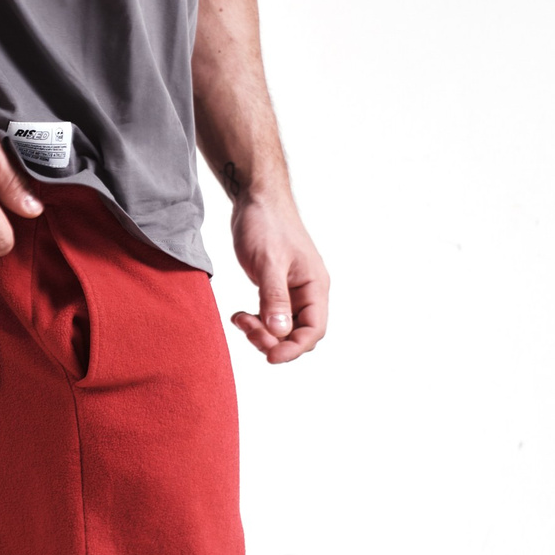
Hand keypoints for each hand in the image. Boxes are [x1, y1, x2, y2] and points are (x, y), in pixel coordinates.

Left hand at [228, 192, 328, 362]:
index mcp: (315, 286)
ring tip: (240, 320)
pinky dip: (256, 322)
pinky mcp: (276, 288)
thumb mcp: (268, 261)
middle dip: (274, 341)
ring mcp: (292, 291)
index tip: (270, 356)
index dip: (294, 348)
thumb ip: (274, 296)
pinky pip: (270, 316)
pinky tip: (239, 315)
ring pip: (282, 328)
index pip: (314, 330)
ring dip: (262, 333)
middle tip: (247, 331)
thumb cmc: (266, 223)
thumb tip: (279, 331)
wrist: (256, 198)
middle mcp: (308, 292)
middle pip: (298, 334)